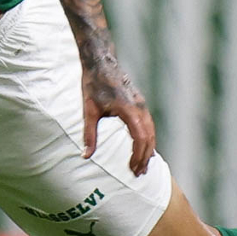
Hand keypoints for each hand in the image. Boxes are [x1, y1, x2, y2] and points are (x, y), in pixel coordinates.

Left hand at [82, 61, 155, 176]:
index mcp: (128, 108)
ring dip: (148, 148)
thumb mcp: (89, 110)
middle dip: (145, 156)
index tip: (133, 169)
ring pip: (151, 130)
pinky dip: (148, 138)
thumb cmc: (94, 84)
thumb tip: (85, 156)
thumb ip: (89, 134)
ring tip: (143, 166)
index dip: (138, 155)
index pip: (139, 137)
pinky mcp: (139, 102)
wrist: (101, 61)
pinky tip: (144, 148)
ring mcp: (141, 103)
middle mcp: (139, 106)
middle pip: (149, 136)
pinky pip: (148, 124)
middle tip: (139, 174)